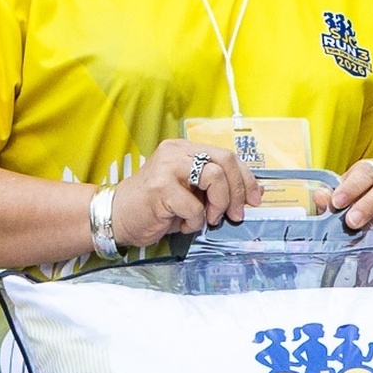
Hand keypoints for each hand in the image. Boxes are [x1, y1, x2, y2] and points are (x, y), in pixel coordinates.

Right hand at [117, 137, 257, 245]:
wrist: (116, 217)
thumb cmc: (155, 207)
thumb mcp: (189, 192)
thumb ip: (214, 187)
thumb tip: (251, 194)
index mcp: (185, 149)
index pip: (227, 155)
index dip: (246, 178)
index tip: (255, 199)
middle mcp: (176, 152)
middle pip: (225, 160)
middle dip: (238, 191)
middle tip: (236, 214)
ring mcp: (167, 167)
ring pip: (214, 176)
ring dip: (218, 204)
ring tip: (208, 218)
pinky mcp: (160, 188)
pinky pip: (194, 206)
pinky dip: (195, 221)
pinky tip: (182, 224)